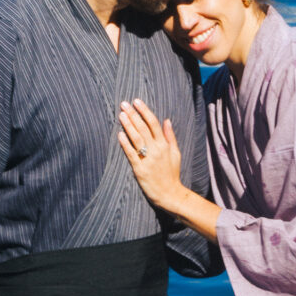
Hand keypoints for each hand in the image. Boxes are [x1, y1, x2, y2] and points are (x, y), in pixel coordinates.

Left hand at [119, 96, 187, 211]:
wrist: (170, 193)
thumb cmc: (172, 173)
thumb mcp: (176, 153)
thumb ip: (170, 136)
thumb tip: (167, 120)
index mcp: (165, 144)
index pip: (154, 123)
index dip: (144, 111)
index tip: (137, 101)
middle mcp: (156, 149)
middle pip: (143, 128)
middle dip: (133, 114)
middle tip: (124, 104)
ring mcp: (148, 159)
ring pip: (136, 138)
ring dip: (128, 125)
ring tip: (121, 115)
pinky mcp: (139, 169)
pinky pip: (131, 153)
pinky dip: (125, 143)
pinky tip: (120, 134)